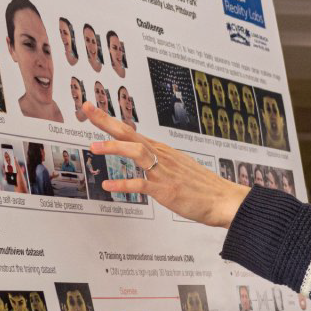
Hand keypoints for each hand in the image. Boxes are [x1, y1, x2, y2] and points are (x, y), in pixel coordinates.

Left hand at [84, 102, 248, 226]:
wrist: (224, 200)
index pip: (131, 131)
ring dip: (114, 148)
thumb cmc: (203, 187)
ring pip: (136, 152)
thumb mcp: (179, 167)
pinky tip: (109, 187)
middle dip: (106, 121)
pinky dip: (124, 184)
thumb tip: (145, 158)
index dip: (109, 120)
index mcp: (163, 150)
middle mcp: (162, 156)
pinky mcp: (167, 189)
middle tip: (86, 109)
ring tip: (93, 147)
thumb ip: (159, 161)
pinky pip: (142, 184)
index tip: (91, 110)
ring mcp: (164, 171)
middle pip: (130, 133)